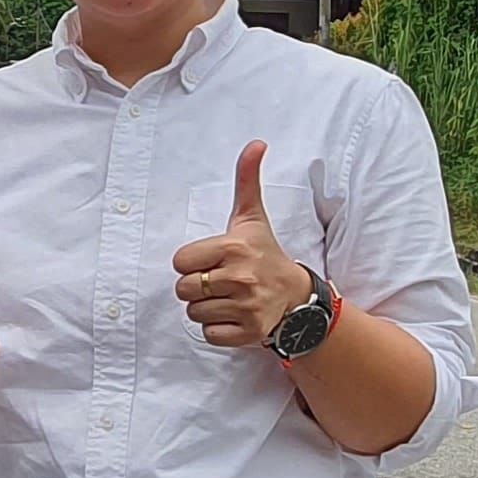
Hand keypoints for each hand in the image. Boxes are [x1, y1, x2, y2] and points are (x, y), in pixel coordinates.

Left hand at [168, 140, 304, 349]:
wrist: (296, 296)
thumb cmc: (265, 253)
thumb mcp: (252, 217)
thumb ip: (246, 179)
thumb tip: (256, 143)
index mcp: (234, 247)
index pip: (180, 261)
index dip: (192, 262)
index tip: (213, 260)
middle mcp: (241, 277)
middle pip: (183, 289)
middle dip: (197, 287)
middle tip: (220, 281)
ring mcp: (246, 307)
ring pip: (193, 313)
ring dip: (206, 308)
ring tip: (228, 298)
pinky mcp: (249, 332)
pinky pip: (209, 334)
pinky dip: (217, 329)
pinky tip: (234, 315)